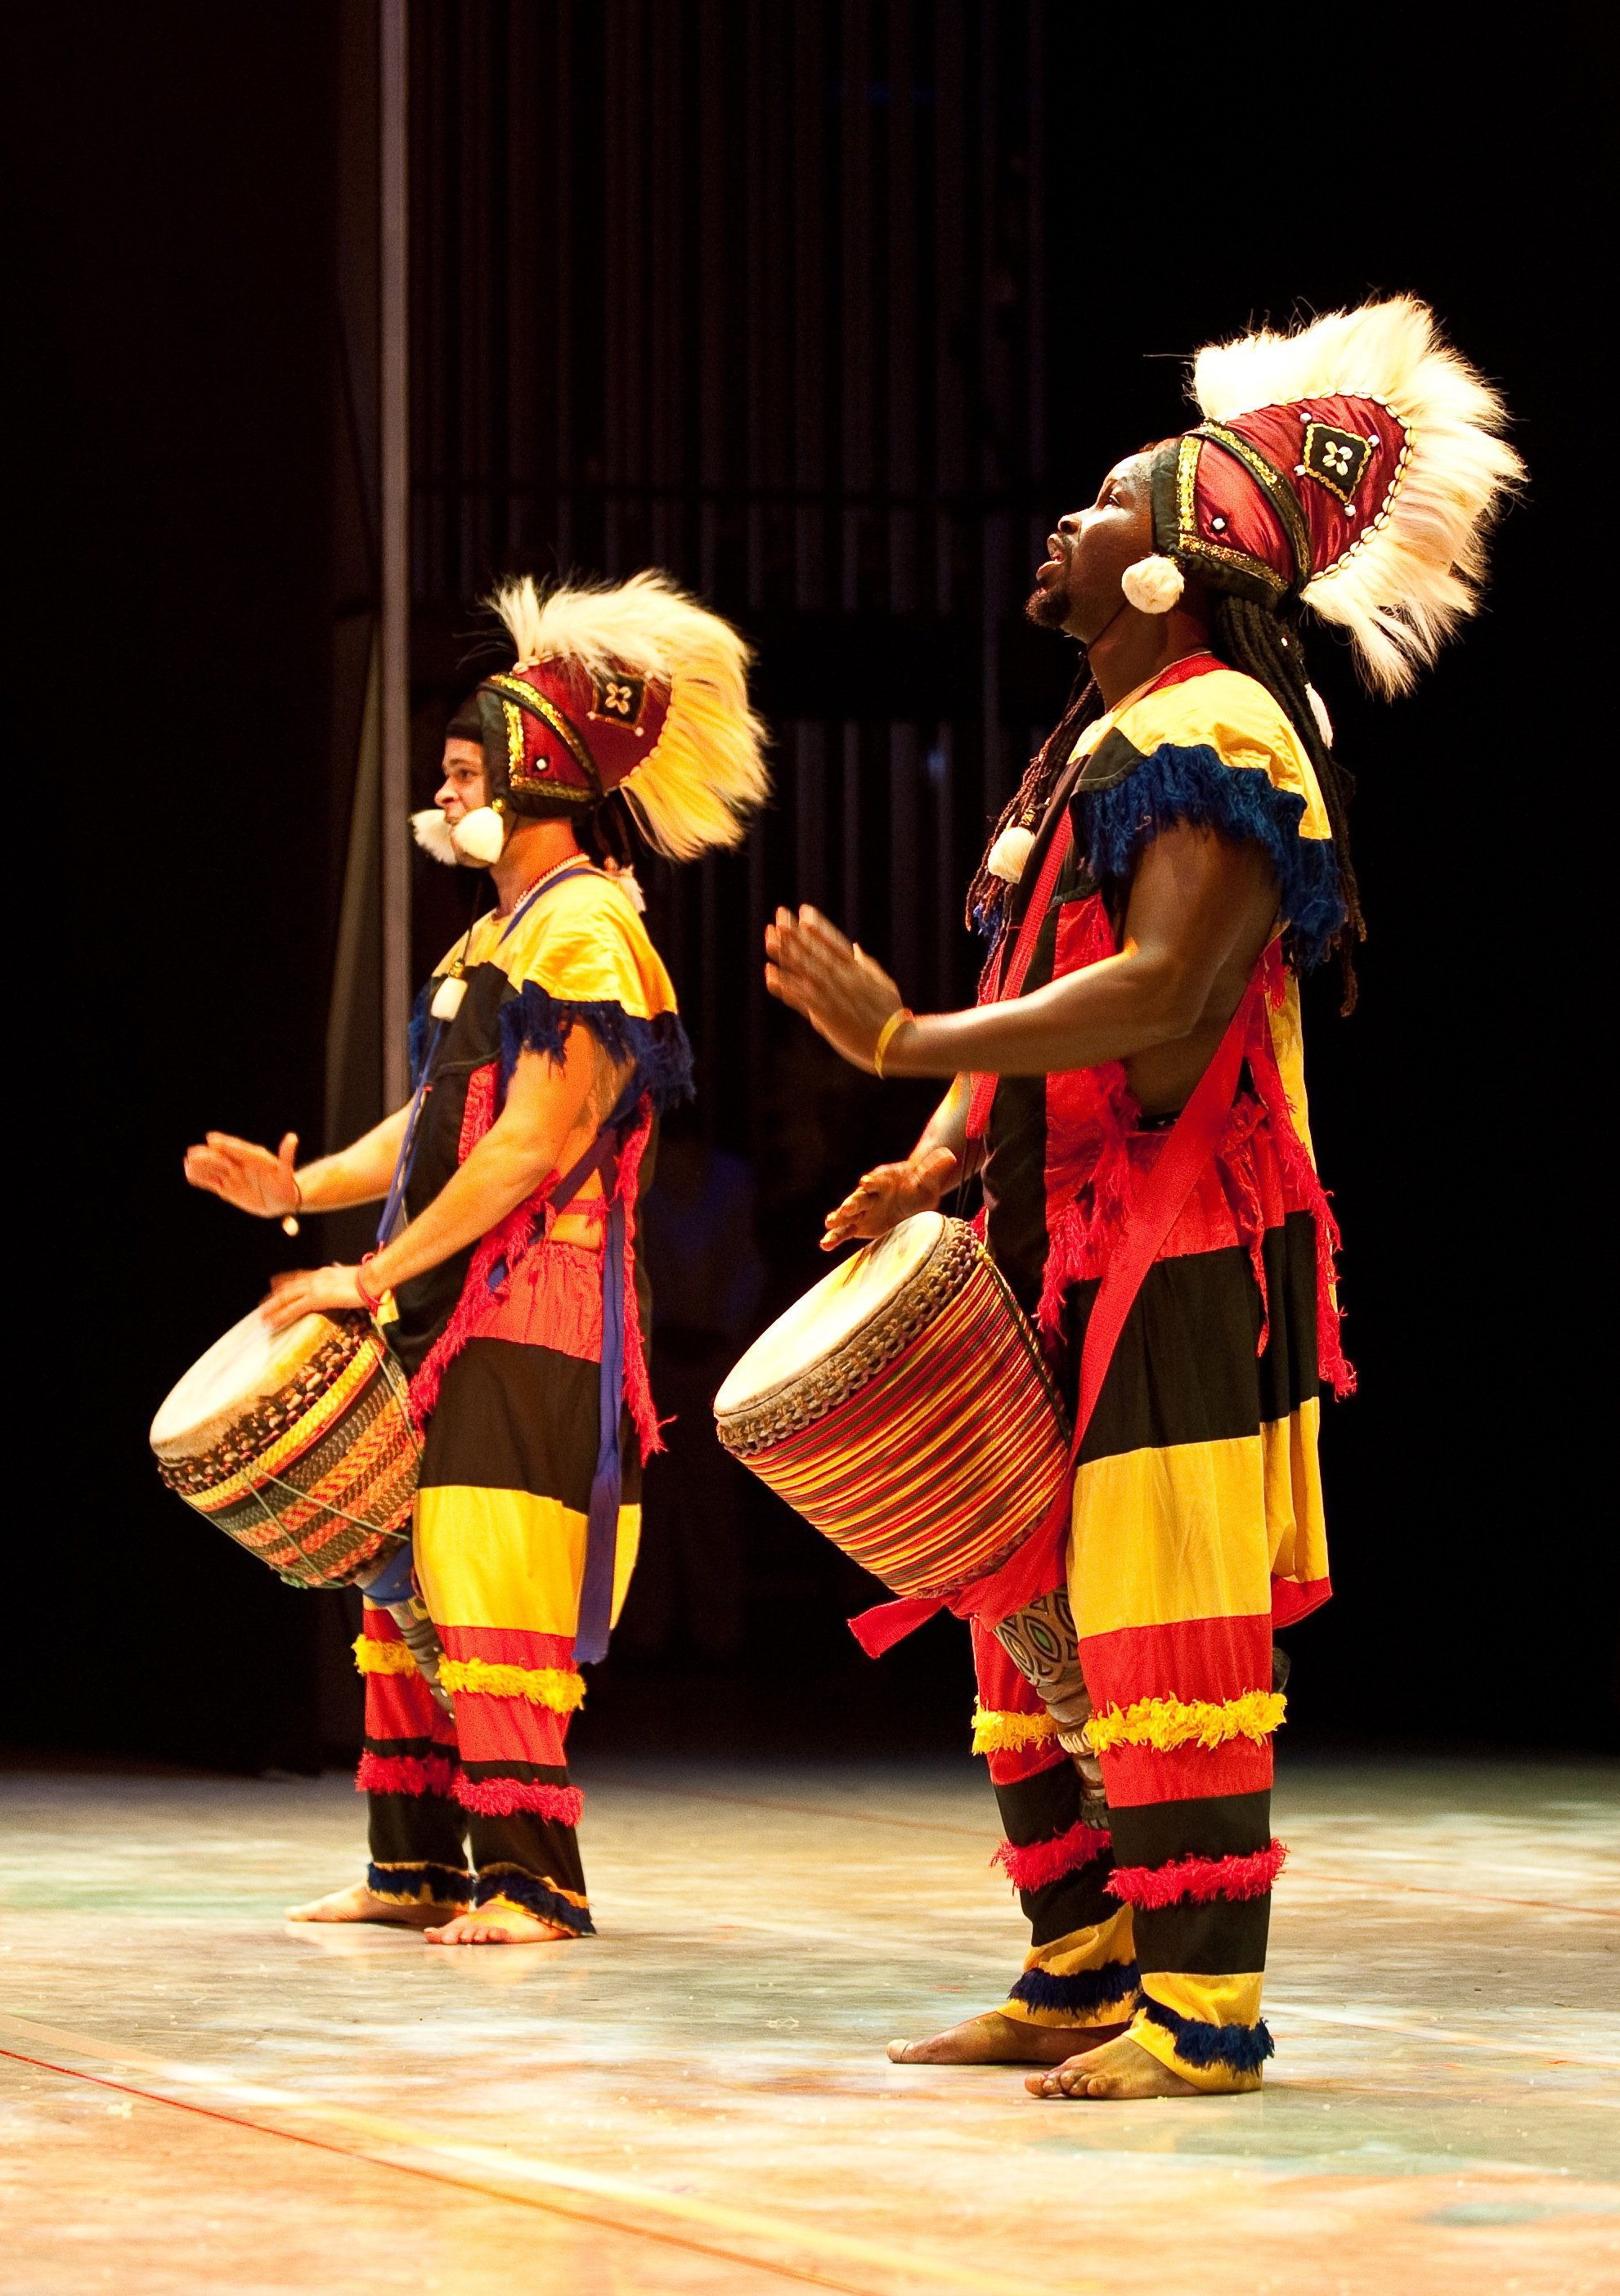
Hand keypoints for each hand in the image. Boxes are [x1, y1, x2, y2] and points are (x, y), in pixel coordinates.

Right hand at [185, 1130, 298, 1218]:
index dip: (225, 1144)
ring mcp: (232, 1175)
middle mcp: (240, 1165)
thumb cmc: (285, 1185)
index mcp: (253, 1159)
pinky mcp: (226, 1187)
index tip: (212, 1139)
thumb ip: (286, 1156)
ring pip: (214, 1169)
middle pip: (221, 1158)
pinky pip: (211, 1182)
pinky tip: (189, 1173)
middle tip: (192, 1153)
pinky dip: (201, 1178)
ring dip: (201, 1166)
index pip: (237, 1149)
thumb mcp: (287, 1173)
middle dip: (207, 1156)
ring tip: (187, 1162)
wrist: (281, 1200)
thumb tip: (292, 1138)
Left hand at [260, 1263, 364, 1332]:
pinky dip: (281, 1315)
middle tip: (262, 1304)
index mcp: (323, 1272)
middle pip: (288, 1286)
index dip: (285, 1281)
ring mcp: (314, 1287)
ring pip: (286, 1297)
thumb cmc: (367, 1281)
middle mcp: (315, 1278)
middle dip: (274, 1296)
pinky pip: (293, 1308)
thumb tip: (343, 1289)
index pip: (299, 1276)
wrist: (371, 1279)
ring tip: (262, 1316)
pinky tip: (273, 1322)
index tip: (275, 1284)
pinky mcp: (316, 1299)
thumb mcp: (350, 1279)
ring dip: (272, 1307)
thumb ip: (342, 1283)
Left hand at [764, 907, 906, 1071]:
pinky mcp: (825, 1013)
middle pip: (815, 951)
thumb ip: (867, 965)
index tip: (804, 911)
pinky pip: (800, 996)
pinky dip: (784, 984)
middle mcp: (844, 978)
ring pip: (805, 969)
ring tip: (769, 938)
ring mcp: (834, 994)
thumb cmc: (891, 1015)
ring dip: (785, 953)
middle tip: (779, 915)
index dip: (819, 926)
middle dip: (796, 934)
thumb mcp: (884, 984)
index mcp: (858, 970)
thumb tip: (856, 949)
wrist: (894, 1043)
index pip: (835, 942)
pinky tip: (769, 973)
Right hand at [822, 1145, 957, 1250]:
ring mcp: (863, 1210)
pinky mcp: (860, 1225)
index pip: (877, 1179)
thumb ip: (934, 1169)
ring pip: (848, 1214)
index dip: (873, 1181)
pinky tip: (824, 1245)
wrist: (910, 1195)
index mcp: (884, 1180)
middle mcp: (870, 1195)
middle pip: (859, 1198)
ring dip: (839, 1219)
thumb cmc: (919, 1187)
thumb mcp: (928, 1180)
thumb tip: (949, 1155)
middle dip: (853, 1203)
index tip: (867, 1182)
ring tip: (829, 1224)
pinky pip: (846, 1232)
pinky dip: (835, 1237)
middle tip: (846, 1209)